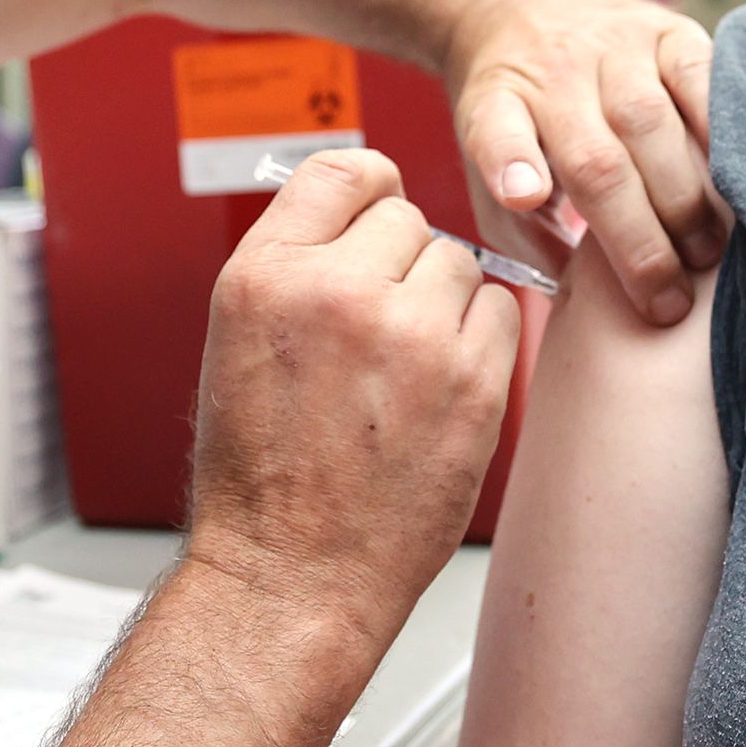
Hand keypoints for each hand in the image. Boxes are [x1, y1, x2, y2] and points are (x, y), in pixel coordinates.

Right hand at [187, 150, 522, 648]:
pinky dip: (481, 341)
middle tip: (377, 332)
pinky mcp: (472, 381)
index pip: (343, 170)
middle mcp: (336, 292)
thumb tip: (368, 210)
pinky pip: (503, 312)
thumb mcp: (241, 342)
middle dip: (400, 264)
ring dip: (443, 302)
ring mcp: (410, 335)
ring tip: (403, 370)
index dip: (369, 191)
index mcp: (266, 276)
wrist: (291, 576)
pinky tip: (440, 389)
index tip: (377, 212)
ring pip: (460, 263)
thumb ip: (300, 265)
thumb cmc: (262, 475)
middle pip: (408, 218)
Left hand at [449, 0, 722, 326]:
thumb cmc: (518, 122)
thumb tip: (582, 311)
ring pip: (651, 124)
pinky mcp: (666, 32)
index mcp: (495, 107)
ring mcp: (612, 49)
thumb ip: (528, 236)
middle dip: (637, 239)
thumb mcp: (490, 176)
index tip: (526, 198)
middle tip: (668, 302)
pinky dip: (722, 133)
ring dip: (685, 199)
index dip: (513, 165)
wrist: (524, 7)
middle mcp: (551, 75)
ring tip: (707, 256)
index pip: (497, 133)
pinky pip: (702, 81)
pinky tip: (741, 181)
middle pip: (596, 160)